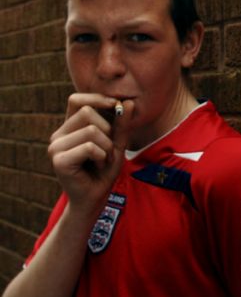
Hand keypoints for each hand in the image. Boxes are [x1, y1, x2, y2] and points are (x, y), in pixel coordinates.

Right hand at [48, 94, 133, 217]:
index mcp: (70, 127)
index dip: (96, 98)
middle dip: (107, 130)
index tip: (116, 105)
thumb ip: (122, 124)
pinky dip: (101, 157)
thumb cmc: (104, 170)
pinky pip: (89, 147)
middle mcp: (59, 135)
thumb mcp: (117, 143)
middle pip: (87, 112)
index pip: (76, 99)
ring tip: (102, 160)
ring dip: (106, 147)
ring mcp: (55, 147)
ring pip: (91, 130)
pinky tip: (97, 167)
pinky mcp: (59, 160)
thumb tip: (128, 101)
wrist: (95, 198)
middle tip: (107, 150)